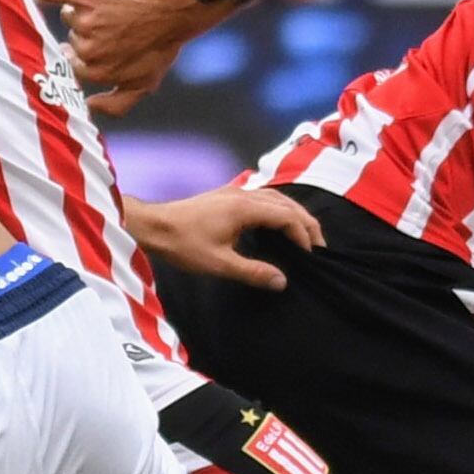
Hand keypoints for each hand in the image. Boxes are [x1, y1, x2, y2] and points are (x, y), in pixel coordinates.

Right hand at [23, 0, 222, 115]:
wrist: (175, 10)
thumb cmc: (159, 49)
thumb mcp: (143, 85)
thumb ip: (115, 105)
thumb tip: (87, 109)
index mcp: (96, 72)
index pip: (71, 67)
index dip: (79, 57)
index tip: (90, 49)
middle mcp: (88, 49)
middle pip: (70, 41)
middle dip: (85, 36)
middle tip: (111, 30)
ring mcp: (86, 22)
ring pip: (69, 17)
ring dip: (84, 13)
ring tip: (111, 13)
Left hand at [127, 186, 323, 290]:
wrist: (154, 226)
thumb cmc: (183, 245)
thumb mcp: (219, 264)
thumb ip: (253, 272)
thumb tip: (282, 281)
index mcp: (245, 208)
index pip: (287, 216)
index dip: (303, 234)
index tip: (311, 255)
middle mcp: (244, 194)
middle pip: (286, 203)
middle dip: (306, 223)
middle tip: (319, 245)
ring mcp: (235, 192)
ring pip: (276, 197)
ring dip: (294, 214)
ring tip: (305, 234)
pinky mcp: (227, 196)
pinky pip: (263, 196)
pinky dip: (279, 208)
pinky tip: (278, 221)